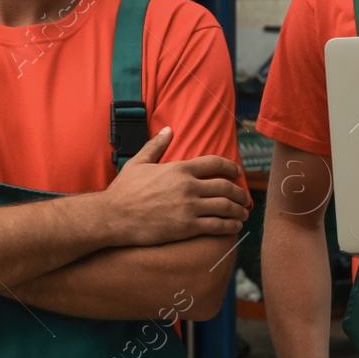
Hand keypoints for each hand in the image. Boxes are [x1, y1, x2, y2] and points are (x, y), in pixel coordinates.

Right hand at [104, 127, 249, 245]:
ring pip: (225, 207)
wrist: (113, 216)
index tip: (238, 173)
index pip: (214, 163)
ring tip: (243, 213)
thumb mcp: (138, 162)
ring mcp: (189, 207)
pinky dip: (229, 226)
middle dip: (240, 192)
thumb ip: (155, 146)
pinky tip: (234, 226)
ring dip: (238, 210)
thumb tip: (167, 130)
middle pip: (225, 186)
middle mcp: (188, 186)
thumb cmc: (124, 190)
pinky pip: (216, 225)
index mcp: (179, 168)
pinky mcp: (186, 227)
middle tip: (245, 197)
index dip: (231, 167)